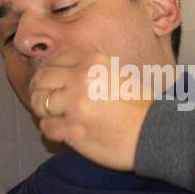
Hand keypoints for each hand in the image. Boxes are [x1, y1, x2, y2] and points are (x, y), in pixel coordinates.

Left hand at [28, 49, 152, 171]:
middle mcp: (81, 80)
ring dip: (43, 110)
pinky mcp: (73, 131)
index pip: (54, 59)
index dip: (46, 71)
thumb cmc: (140, 106)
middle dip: (38, 90)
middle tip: (44, 99)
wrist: (156, 133)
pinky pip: (47, 127)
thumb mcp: (117, 74)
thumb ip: (90, 69)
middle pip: (41, 80)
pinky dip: (51, 129)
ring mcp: (75, 106)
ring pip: (39, 103)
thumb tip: (62, 71)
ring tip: (53, 116)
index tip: (47, 80)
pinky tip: (62, 130)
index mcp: (93, 62)